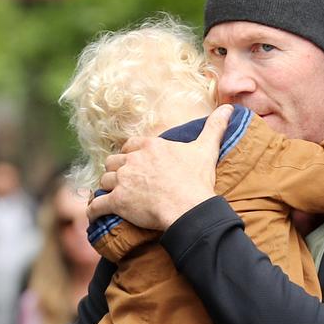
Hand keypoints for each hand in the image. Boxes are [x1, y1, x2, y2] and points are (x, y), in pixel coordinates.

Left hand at [87, 104, 233, 230]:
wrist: (189, 207)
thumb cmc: (197, 180)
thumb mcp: (206, 149)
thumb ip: (215, 127)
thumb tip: (230, 108)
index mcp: (150, 146)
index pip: (130, 145)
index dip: (129, 154)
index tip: (133, 163)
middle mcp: (133, 159)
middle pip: (114, 162)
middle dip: (116, 171)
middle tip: (122, 182)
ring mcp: (123, 180)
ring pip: (104, 181)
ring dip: (107, 189)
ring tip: (111, 197)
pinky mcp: (118, 201)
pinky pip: (97, 204)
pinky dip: (93, 210)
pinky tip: (93, 214)